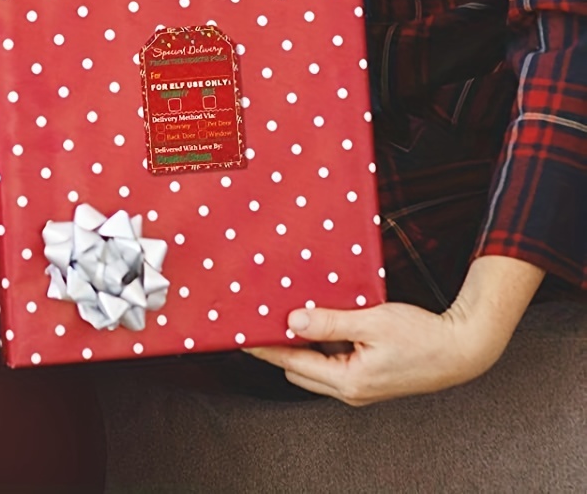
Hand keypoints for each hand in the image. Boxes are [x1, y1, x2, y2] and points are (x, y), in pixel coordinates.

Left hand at [246, 255, 544, 404]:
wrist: (461, 350)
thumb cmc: (422, 336)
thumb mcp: (373, 322)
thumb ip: (331, 322)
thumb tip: (293, 320)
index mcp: (349, 381)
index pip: (293, 363)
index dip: (265, 346)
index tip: (241, 333)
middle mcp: (351, 390)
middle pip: (299, 368)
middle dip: (279, 345)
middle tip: (260, 316)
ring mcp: (360, 386)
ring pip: (316, 365)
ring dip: (302, 343)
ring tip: (285, 313)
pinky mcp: (369, 376)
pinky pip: (334, 360)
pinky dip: (322, 342)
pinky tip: (318, 318)